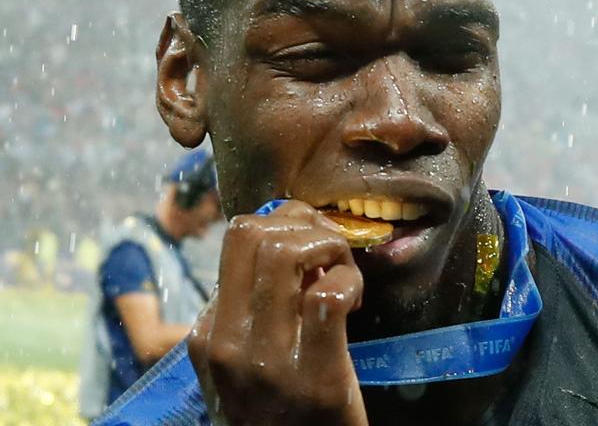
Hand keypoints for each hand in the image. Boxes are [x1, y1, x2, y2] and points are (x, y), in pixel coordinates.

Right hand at [188, 201, 367, 425]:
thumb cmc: (280, 410)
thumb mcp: (243, 361)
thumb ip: (252, 306)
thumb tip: (290, 235)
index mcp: (208, 333)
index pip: (237, 238)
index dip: (286, 224)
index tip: (313, 245)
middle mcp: (226, 342)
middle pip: (253, 233)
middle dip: (304, 224)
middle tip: (331, 250)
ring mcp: (266, 361)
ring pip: (285, 253)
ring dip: (329, 248)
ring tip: (343, 274)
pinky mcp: (315, 378)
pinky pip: (328, 296)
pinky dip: (349, 282)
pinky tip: (355, 302)